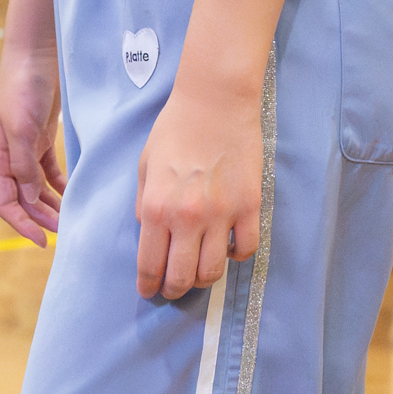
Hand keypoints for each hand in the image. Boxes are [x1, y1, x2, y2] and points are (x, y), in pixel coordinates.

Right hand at [0, 41, 65, 243]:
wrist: (35, 55)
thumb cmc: (23, 88)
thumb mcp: (22, 129)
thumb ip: (23, 166)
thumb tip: (27, 199)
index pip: (4, 202)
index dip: (21, 224)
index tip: (42, 240)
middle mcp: (7, 157)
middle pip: (21, 199)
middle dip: (40, 218)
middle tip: (65, 232)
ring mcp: (24, 149)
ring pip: (35, 189)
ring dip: (50, 205)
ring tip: (71, 218)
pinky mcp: (39, 140)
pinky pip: (48, 172)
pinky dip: (59, 186)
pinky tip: (73, 194)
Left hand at [134, 80, 261, 300]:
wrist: (214, 102)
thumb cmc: (174, 129)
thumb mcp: (144, 165)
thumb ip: (142, 203)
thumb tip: (147, 232)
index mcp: (155, 207)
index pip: (150, 264)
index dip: (148, 285)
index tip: (149, 291)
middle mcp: (187, 217)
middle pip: (182, 277)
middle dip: (173, 290)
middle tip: (172, 290)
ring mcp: (221, 214)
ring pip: (214, 272)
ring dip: (203, 279)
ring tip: (198, 272)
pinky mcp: (250, 206)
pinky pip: (246, 250)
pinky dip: (236, 257)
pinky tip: (227, 248)